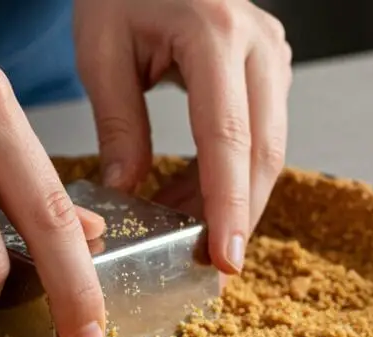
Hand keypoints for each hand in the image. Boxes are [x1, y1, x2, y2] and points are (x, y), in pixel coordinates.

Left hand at [74, 0, 291, 274]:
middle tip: (211, 267)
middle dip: (239, 215)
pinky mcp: (269, 65)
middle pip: (263, 150)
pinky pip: (259, 132)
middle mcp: (257, 43)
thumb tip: (127, 194)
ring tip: (187, 236)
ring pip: (268, 147)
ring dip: (232, 198)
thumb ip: (118, 124)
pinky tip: (192, 198)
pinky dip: (229, 173)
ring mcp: (271, 52)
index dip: (228, 205)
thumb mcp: (102, 49)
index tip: (225, 258)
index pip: (227, 136)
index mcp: (213, 34)